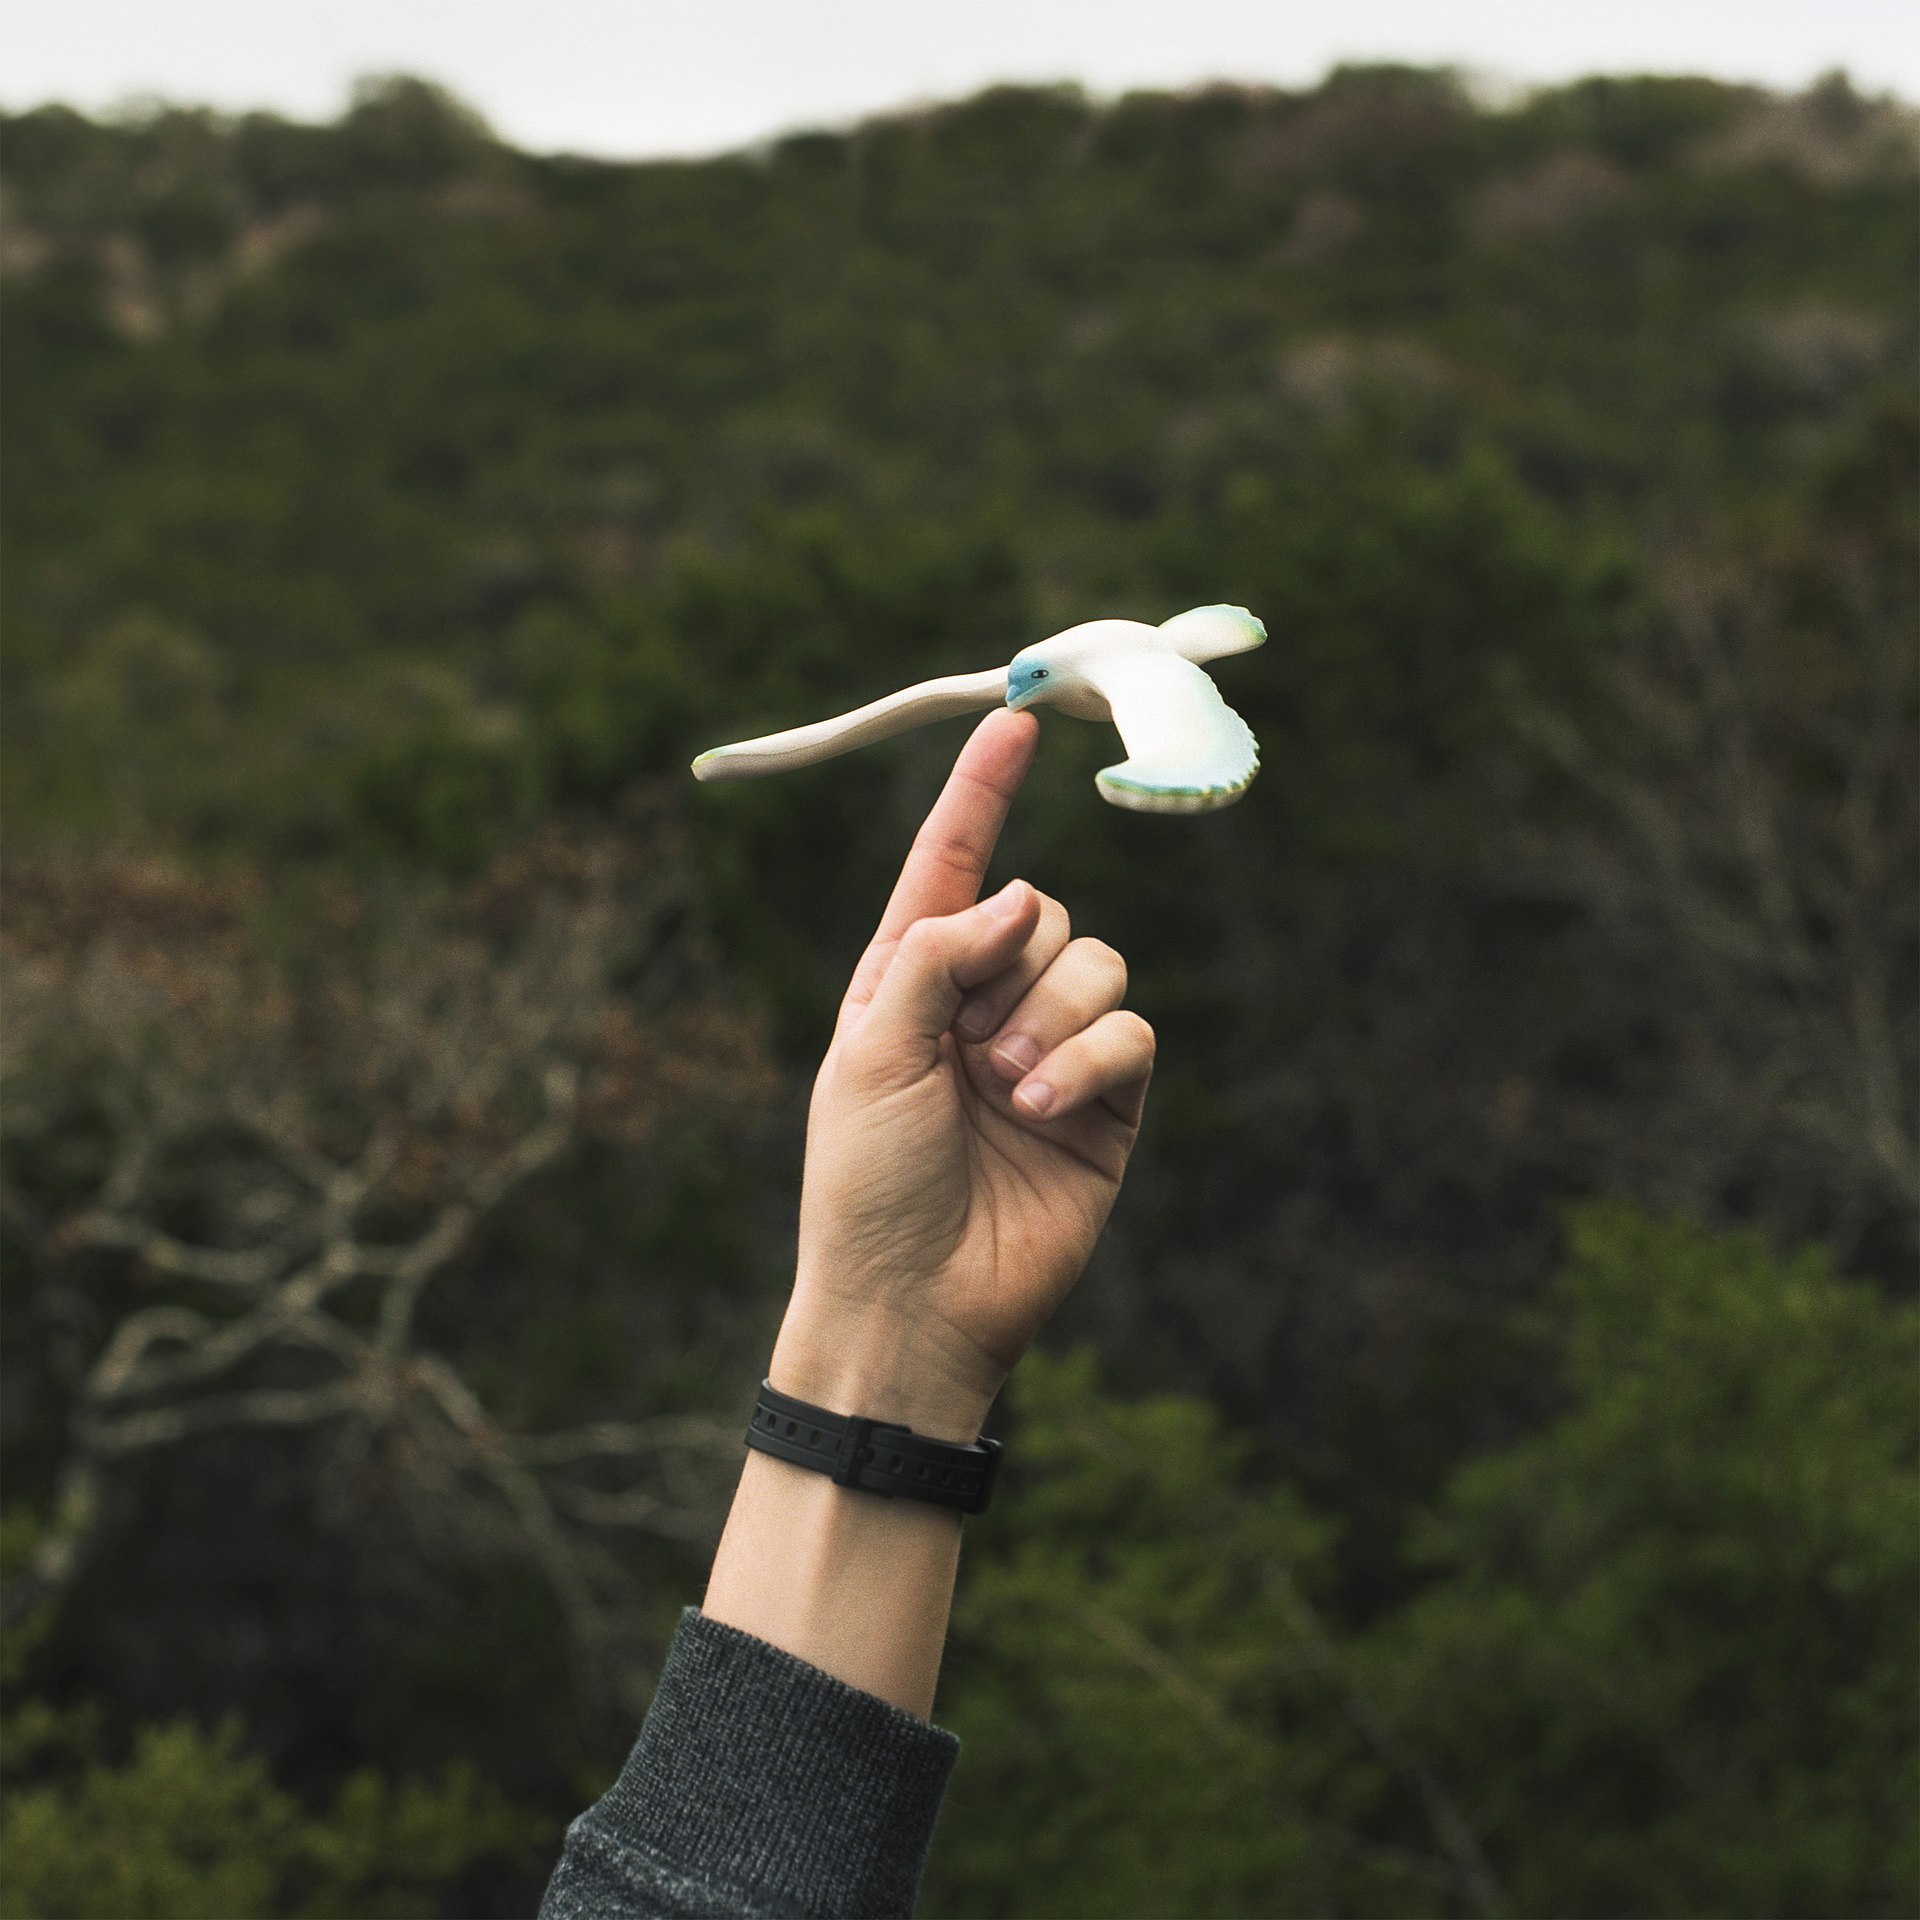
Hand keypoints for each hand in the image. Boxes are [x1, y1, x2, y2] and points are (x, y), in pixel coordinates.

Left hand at [771, 710, 1154, 1440]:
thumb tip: (1028, 894)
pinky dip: (1091, 1060)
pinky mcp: (1105, 1103)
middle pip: (1047, 911)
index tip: (1018, 716)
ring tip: (1008, 1093)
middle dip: (1020, 964)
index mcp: (911, 977)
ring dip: (1053, 1019)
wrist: (912, 1302)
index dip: (982, 790)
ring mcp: (1050, 1052)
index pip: (953, 862)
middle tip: (976, 1044)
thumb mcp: (871, 1047)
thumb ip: (939, 950)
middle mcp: (985, 1003)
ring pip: (1098, 964)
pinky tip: (1045, 1111)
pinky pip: (1133, 1033)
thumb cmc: (866, 1180)